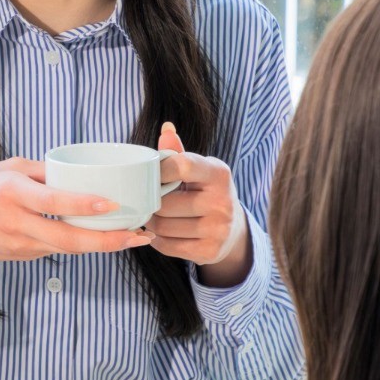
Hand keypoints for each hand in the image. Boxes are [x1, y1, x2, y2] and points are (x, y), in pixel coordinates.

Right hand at [0, 158, 154, 305]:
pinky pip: (57, 248)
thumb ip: (39, 171)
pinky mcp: (23, 256)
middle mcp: (17, 222)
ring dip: (102, 244)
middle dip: (107, 240)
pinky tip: (102, 236)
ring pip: (68, 248)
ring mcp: (20, 244)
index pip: (51, 201)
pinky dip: (80, 243)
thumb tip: (77, 171)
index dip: (82, 205)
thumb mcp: (3, 169)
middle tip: (139, 235)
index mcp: (11, 193)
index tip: (112, 203)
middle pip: (67, 238)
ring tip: (133, 236)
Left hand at [151, 122, 251, 287]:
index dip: (158, 171)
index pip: (181, 166)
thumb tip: (166, 128)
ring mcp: (218, 229)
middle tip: (148, 201)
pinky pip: (167, 246)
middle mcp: (222, 201)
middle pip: (165, 203)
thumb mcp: (198, 169)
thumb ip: (178, 152)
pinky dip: (158, 240)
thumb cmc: (206, 191)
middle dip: (151, 203)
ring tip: (153, 216)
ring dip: (151, 223)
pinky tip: (161, 233)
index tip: (149, 176)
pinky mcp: (210, 251)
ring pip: (163, 227)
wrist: (232, 228)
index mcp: (218, 173)